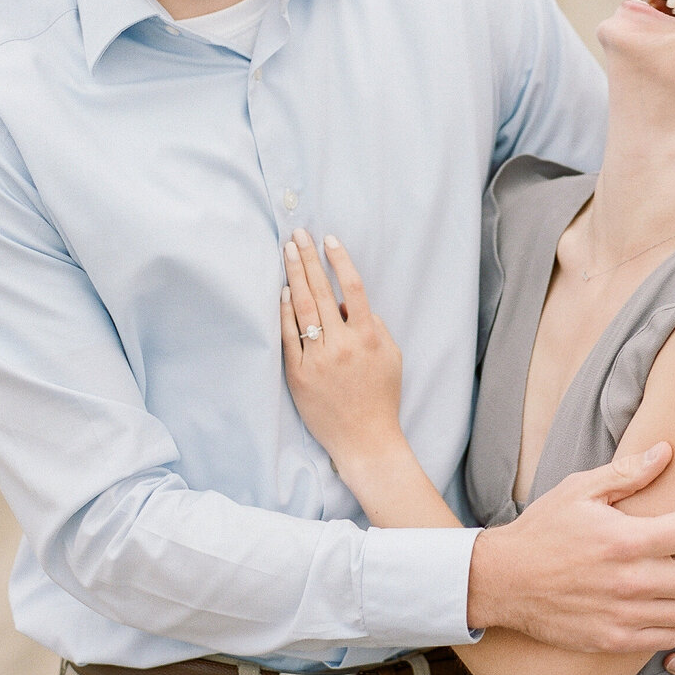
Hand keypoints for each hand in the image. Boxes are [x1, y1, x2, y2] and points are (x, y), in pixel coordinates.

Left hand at [280, 230, 404, 473]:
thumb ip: (375, 325)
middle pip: (322, 292)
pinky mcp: (299, 375)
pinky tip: (282, 291)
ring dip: (294, 276)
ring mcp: (318, 360)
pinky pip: (289, 336)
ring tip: (287, 252)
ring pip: (303, 309)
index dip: (340, 260)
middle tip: (298, 235)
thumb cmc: (381, 396)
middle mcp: (342, 345)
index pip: (354, 288)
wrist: (365, 439)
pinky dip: (285, 311)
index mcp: (368, 337)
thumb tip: (347, 303)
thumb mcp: (391, 356)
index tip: (329, 240)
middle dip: (309, 259)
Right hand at [467, 443, 674, 652]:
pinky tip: (670, 605)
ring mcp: (624, 616)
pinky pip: (670, 637)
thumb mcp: (579, 489)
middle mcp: (631, 581)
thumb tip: (667, 451)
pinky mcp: (615, 641)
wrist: (502, 582)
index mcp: (627, 539)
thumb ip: (628, 473)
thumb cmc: (543, 530)